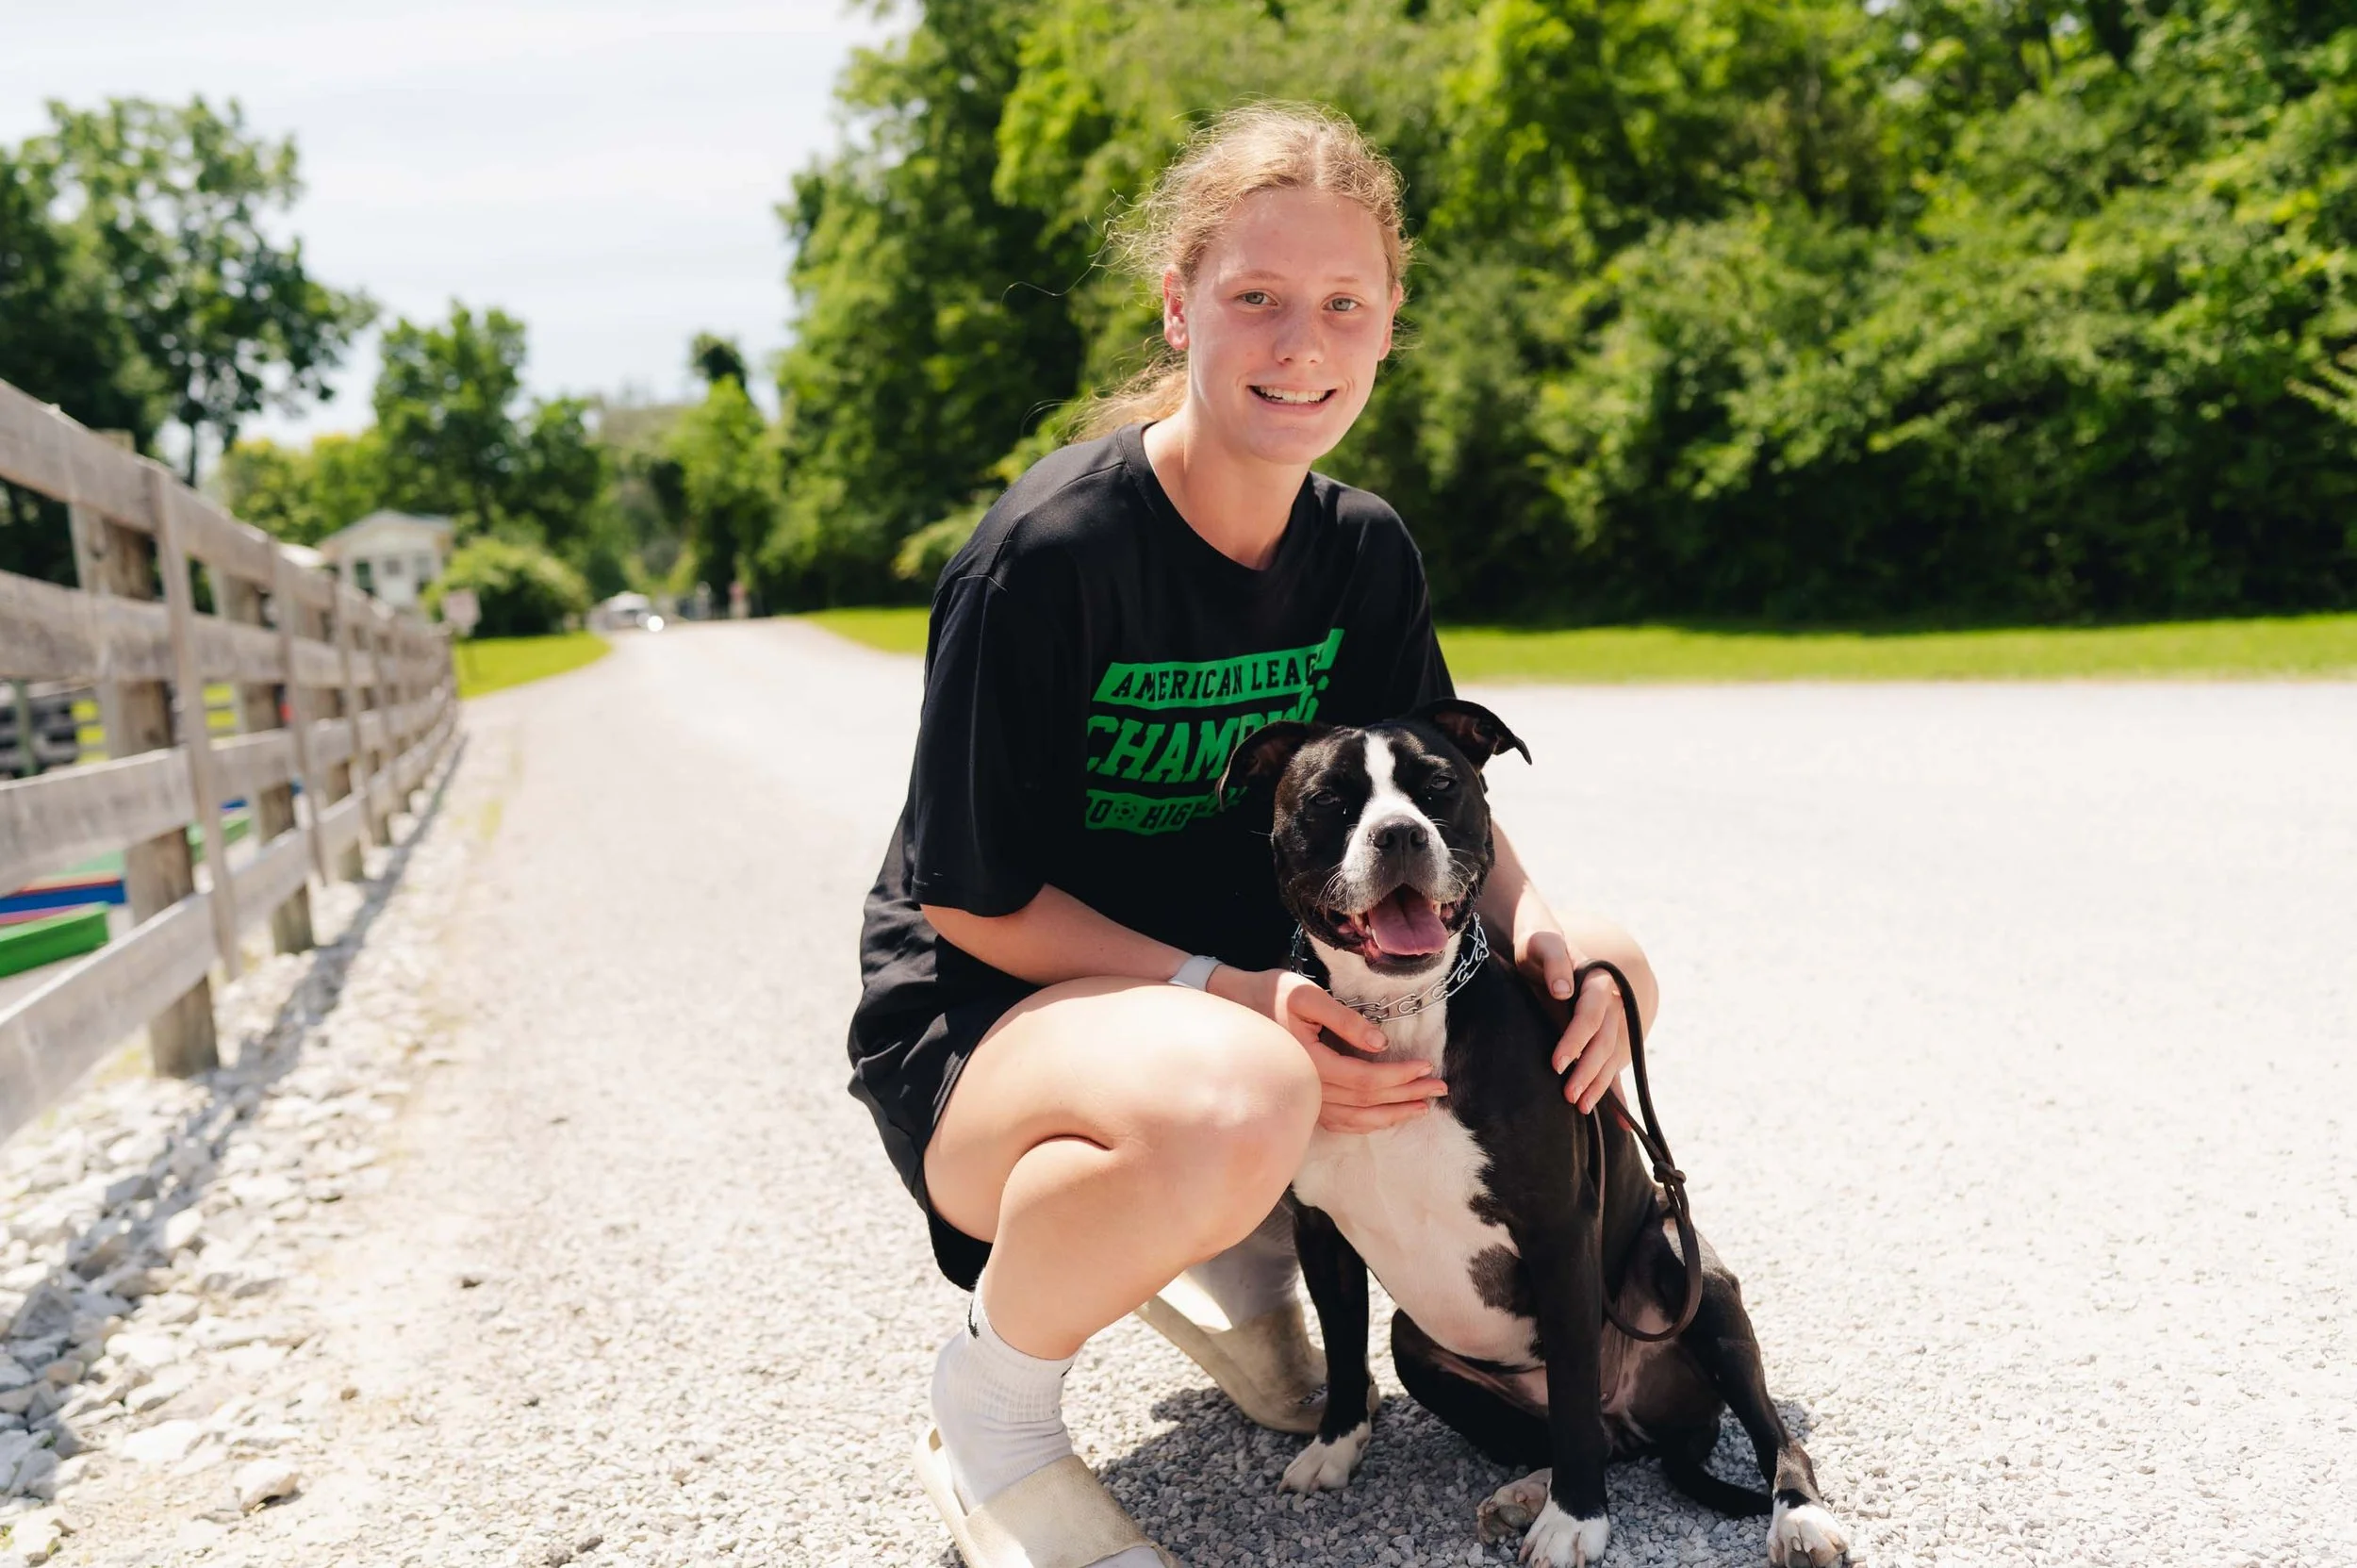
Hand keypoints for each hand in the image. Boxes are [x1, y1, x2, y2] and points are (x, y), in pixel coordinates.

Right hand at [1210, 966, 1447, 1132]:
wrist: (1231, 1008)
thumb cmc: (1268, 995)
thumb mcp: (1305, 994)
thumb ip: (1343, 1018)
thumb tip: (1379, 1043)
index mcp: (1311, 1063)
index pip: (1366, 1078)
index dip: (1400, 1075)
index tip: (1427, 1064)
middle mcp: (1308, 1090)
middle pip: (1368, 1101)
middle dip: (1407, 1095)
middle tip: (1440, 1088)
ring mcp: (1304, 1101)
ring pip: (1357, 1119)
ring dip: (1393, 1115)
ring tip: (1422, 1107)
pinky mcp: (1303, 1102)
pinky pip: (1340, 1123)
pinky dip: (1367, 1124)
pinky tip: (1386, 1118)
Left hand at [1517, 930, 1629, 1113]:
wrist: (1542, 946)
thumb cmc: (1538, 945)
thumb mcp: (1541, 943)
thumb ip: (1553, 960)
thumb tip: (1564, 990)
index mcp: (1598, 981)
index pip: (1591, 1016)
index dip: (1576, 1040)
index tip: (1557, 1062)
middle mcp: (1609, 1003)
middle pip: (1604, 1042)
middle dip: (1588, 1071)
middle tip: (1568, 1096)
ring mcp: (1607, 1020)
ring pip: (1610, 1056)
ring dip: (1599, 1084)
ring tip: (1581, 1107)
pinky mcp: (1598, 1034)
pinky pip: (1610, 1064)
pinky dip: (1615, 1091)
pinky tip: (1621, 1120)